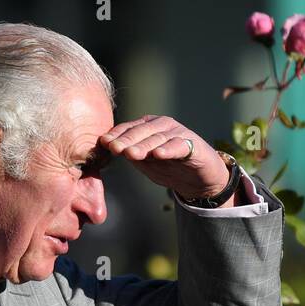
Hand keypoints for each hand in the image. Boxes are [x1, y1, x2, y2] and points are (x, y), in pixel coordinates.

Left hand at [98, 115, 231, 200]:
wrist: (200, 179)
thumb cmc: (171, 167)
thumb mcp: (147, 163)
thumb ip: (131, 155)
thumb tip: (110, 148)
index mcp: (149, 127)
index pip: (129, 128)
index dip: (117, 135)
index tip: (104, 144)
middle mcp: (163, 126)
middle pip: (142, 132)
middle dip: (127, 140)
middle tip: (114, 148)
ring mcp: (179, 134)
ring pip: (158, 138)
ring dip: (144, 146)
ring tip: (131, 154)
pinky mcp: (193, 145)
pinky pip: (179, 146)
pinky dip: (168, 150)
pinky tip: (159, 154)